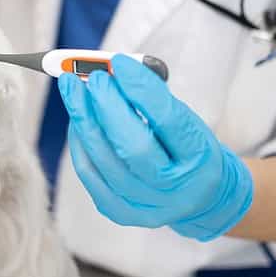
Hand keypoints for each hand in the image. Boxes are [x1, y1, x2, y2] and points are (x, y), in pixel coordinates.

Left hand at [58, 55, 252, 241]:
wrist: (202, 198)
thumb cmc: (190, 150)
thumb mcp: (189, 121)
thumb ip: (155, 100)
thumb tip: (115, 72)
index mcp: (201, 158)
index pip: (169, 121)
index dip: (140, 90)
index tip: (119, 64)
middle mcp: (177, 189)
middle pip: (134, 148)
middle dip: (107, 108)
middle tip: (94, 78)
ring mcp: (148, 206)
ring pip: (106, 162)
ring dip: (84, 120)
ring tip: (73, 90)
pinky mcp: (122, 212)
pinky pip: (91, 175)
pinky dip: (80, 142)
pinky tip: (77, 119)